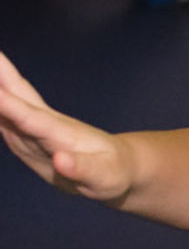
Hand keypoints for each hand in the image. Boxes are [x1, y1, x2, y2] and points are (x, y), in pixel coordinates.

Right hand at [0, 51, 133, 200]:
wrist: (118, 167)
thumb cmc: (113, 172)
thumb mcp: (103, 176)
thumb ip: (82, 168)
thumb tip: (59, 162)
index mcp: (60, 133)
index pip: (30, 117)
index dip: (8, 105)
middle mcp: (45, 124)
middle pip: (18, 92)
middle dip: (0, 72)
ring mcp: (36, 128)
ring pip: (8, 101)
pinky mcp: (30, 137)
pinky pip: (5, 119)